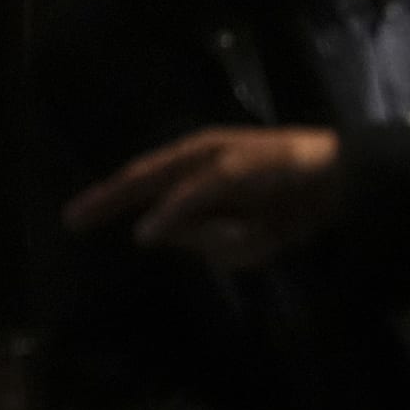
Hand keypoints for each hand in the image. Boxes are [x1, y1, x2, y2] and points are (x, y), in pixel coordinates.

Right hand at [64, 126, 342, 269]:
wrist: (336, 181)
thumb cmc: (280, 164)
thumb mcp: (229, 172)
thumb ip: (185, 199)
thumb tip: (144, 231)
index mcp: (194, 157)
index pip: (139, 179)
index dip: (107, 198)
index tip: (73, 218)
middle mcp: (200, 183)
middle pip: (165, 215)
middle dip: (151, 224)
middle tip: (83, 224)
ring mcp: (222, 212)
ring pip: (199, 241)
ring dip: (226, 238)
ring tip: (259, 224)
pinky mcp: (242, 236)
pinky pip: (227, 252)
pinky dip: (244, 247)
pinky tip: (267, 234)